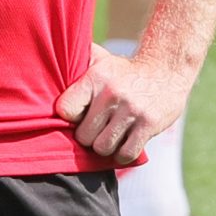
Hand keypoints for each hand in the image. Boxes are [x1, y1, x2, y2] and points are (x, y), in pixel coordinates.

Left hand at [55, 46, 194, 164]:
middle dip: (89, 137)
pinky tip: (125, 143)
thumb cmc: (125, 72)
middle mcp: (112, 93)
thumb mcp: (101, 61)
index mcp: (95, 78)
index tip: (80, 116)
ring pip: (103, 148)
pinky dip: (123, 155)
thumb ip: (77, 64)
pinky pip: (126, 154)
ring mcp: (131, 110)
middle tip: (98, 130)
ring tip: (111, 136)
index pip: (65, 110)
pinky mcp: (149, 124)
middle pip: (84, 136)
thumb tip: (49, 61)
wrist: (166, 69)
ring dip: (107, 147)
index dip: (70, 118)